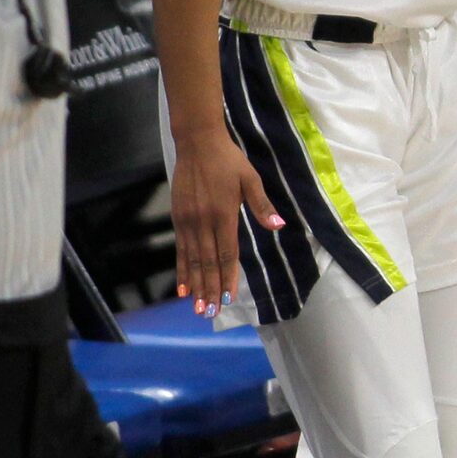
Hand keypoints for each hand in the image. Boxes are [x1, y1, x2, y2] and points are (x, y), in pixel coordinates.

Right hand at [170, 129, 282, 314]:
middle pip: (208, 263)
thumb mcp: (251, 179)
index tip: (229, 299)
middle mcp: (204, 222)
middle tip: (211, 314)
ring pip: (193, 260)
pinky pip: (181, 250)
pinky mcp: (178, 218)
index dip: (228, 278)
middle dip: (210, 289)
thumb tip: (279, 225)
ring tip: (197, 307)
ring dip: (196, 285)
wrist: (197, 143)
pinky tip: (183, 286)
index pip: (227, 253)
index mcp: (224, 214)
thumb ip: (261, 205)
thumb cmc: (229, 161)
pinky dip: (182, 270)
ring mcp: (188, 221)